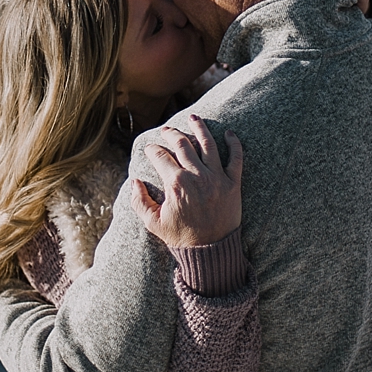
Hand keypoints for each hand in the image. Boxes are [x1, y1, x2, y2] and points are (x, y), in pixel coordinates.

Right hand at [129, 115, 242, 247]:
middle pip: (182, 144)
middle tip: (166, 130)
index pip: (160, 156)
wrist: (211, 253)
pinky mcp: (233, 183)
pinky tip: (229, 133)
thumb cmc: (181, 238)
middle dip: (171, 133)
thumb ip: (139, 201)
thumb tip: (134, 182)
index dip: (152, 149)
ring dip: (199, 127)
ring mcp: (217, 178)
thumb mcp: (153, 223)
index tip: (150, 148)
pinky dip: (234, 143)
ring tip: (193, 117)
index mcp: (175, 184)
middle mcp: (196, 176)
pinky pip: (236, 157)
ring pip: (208, 143)